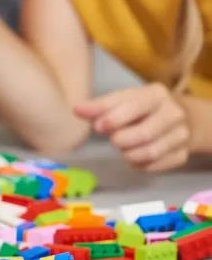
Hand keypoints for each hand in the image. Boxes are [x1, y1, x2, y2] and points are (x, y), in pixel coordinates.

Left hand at [74, 84, 191, 171]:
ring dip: (128, 154)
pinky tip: (135, 156)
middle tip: (113, 139)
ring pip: (150, 152)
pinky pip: (155, 166)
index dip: (114, 118)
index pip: (135, 106)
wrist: (178, 119)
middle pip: (144, 133)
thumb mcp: (123, 100)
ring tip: (123, 148)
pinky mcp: (182, 155)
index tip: (97, 127)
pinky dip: (139, 164)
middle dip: (121, 139)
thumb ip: (101, 106)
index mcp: (157, 94)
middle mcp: (174, 113)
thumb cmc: (141, 108)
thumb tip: (78, 110)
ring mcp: (182, 135)